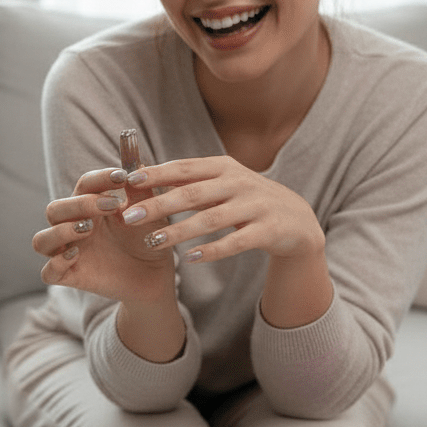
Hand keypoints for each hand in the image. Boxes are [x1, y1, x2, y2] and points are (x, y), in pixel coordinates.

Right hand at [32, 167, 174, 303]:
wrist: (154, 274)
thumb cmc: (146, 238)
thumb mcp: (148, 213)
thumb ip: (141, 190)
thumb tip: (139, 161)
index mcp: (89, 206)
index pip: (84, 185)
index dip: (99, 178)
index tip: (122, 176)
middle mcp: (72, 227)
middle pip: (54, 210)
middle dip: (79, 204)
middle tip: (111, 206)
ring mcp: (68, 252)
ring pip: (42, 240)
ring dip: (61, 231)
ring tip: (88, 228)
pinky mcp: (70, 276)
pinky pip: (48, 272)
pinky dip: (56, 263)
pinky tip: (75, 255)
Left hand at [120, 156, 324, 263]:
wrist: (297, 220)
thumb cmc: (248, 200)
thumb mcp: (222, 184)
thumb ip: (188, 181)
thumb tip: (142, 176)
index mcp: (224, 167)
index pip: (184, 168)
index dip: (157, 173)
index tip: (128, 181)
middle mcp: (239, 183)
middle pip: (192, 193)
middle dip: (159, 205)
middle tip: (130, 216)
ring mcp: (255, 206)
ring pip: (211, 219)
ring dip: (179, 231)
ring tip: (153, 242)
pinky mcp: (268, 230)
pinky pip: (236, 242)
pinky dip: (213, 250)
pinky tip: (191, 258)